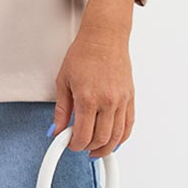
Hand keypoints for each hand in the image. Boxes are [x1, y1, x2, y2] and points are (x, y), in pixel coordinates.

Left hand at [50, 32, 134, 160]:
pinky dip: (122, 138)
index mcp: (88, 98)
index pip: (83, 135)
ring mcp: (121, 100)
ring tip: (96, 150)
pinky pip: (129, 125)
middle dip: (88, 148)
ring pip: (117, 136)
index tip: (70, 144)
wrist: (104, 38)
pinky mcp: (130, 98)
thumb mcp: (63, 81)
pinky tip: (113, 141)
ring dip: (106, 148)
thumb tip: (57, 129)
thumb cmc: (84, 54)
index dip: (74, 145)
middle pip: (101, 139)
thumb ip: (61, 110)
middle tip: (80, 146)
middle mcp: (107, 101)